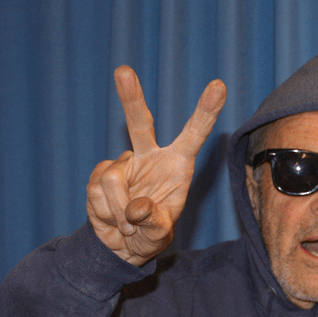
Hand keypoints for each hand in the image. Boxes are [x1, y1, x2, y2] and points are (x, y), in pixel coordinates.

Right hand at [86, 66, 226, 265]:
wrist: (120, 245)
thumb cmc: (151, 233)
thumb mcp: (160, 234)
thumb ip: (154, 223)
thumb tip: (136, 209)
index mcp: (178, 164)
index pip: (194, 133)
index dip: (206, 110)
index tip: (219, 85)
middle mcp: (151, 156)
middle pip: (140, 122)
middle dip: (130, 97)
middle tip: (123, 71)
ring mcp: (124, 163)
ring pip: (113, 177)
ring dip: (117, 208)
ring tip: (126, 225)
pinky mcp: (101, 173)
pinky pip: (98, 188)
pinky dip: (105, 210)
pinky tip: (112, 219)